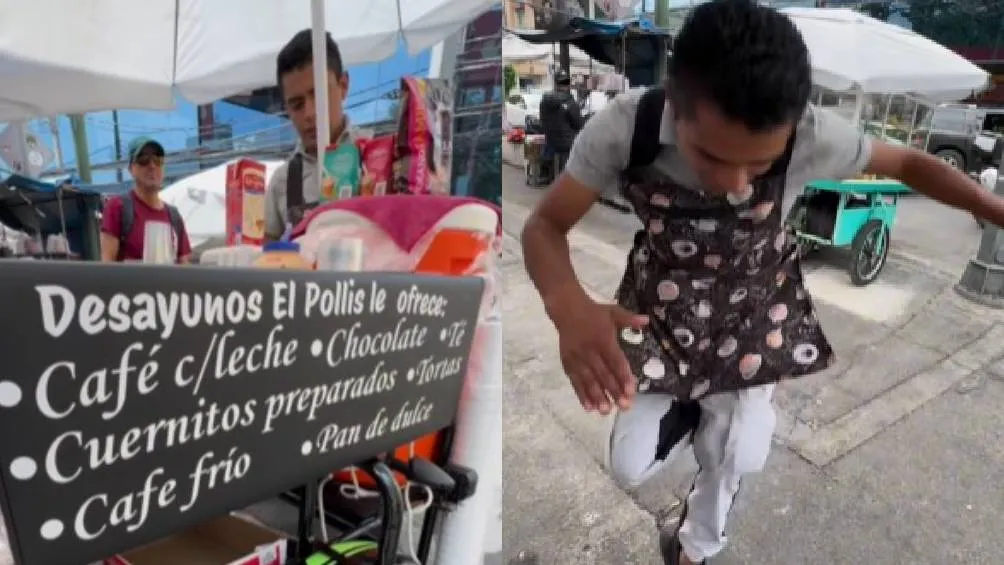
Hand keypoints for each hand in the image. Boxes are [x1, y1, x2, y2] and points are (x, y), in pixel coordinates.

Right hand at [551, 298, 648, 414]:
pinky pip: (575, 381)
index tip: (631, 391)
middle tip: (624, 407)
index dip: (623, 376)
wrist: (566, 309)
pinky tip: (588, 407)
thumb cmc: (594, 313)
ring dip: (597, 396)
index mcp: (603, 338)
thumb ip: (629, 319)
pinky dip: (581, 394)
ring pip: (588, 380)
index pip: (615, 360)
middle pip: (603, 373)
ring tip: (606, 411)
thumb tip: (647, 320)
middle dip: (614, 391)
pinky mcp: (567, 363)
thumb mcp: (613, 312)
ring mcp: (577, 358)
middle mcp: (590, 350)